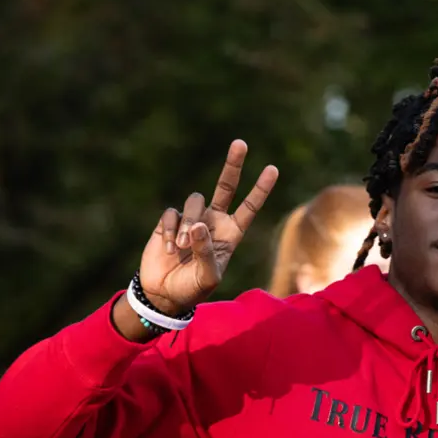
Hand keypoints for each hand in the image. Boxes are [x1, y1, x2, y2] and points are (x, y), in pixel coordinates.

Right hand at [115, 141, 278, 336]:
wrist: (164, 294)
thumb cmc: (193, 288)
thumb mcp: (207, 277)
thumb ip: (206, 251)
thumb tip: (198, 225)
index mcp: (231, 234)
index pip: (249, 207)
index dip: (260, 189)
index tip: (273, 169)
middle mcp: (213, 222)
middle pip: (225, 186)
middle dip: (233, 165)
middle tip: (241, 143)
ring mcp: (192, 219)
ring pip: (194, 201)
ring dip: (188, 223)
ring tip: (182, 248)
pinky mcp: (169, 221)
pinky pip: (172, 214)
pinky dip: (171, 231)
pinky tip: (170, 249)